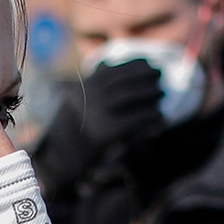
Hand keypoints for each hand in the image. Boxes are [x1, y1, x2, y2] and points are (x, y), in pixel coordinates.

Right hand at [33, 59, 164, 191]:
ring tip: (161, 92)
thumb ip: (91, 85)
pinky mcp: (105, 133)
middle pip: (121, 82)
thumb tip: (109, 64)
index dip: (131, 65)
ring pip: (128, 96)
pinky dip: (149, 116)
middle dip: (143, 75)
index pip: (110, 71)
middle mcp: (86, 98)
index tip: (147, 62)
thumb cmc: (73, 131)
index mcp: (81, 89)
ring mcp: (95, 114)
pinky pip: (133, 120)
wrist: (61, 160)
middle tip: (160, 73)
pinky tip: (160, 115)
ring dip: (148, 92)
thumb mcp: (76, 102)